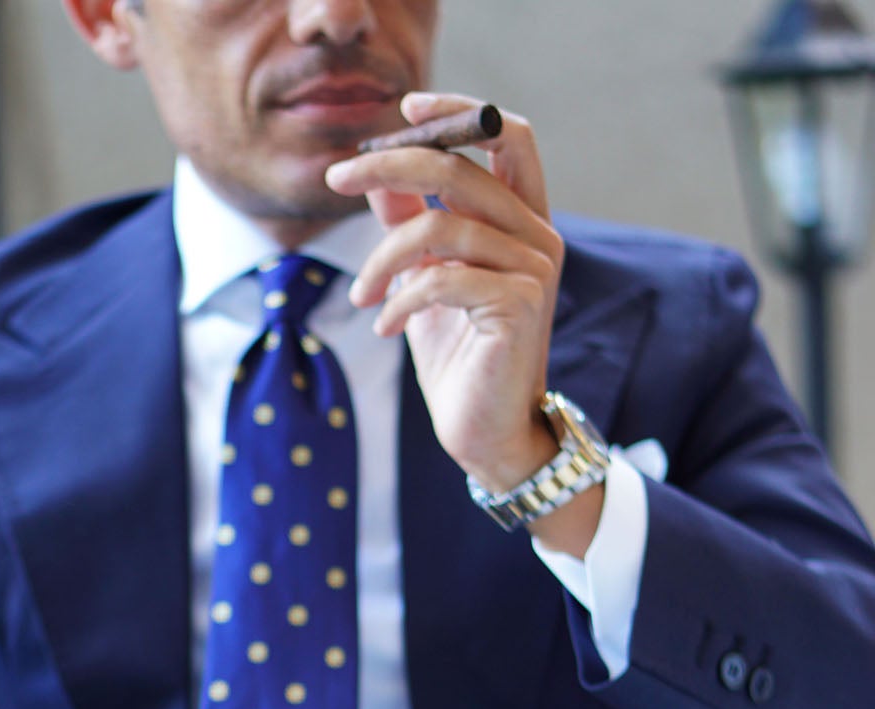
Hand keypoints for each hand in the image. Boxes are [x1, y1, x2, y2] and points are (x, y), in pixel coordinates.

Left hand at [326, 92, 566, 497]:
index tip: (403, 109)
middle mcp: (538, 235)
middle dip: (389, 165)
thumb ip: (409, 222)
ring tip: (361, 296)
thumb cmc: (458, 359)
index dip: (458, 112)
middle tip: (336, 180)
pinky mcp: (520, 304)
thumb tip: (377, 172)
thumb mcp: (424, 278)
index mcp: (523, 219)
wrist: (484, 432)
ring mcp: (535, 268)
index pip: (505, 136)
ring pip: (440, 226)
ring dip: (382, 260)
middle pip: (459, 167)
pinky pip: (442, 278)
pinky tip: (385, 327)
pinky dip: (400, 300)